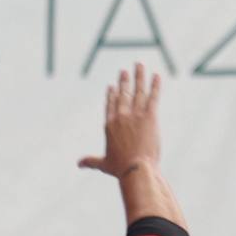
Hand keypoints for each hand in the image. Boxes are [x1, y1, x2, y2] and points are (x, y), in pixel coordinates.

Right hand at [77, 63, 164, 177]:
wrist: (136, 169)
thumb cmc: (120, 168)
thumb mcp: (104, 164)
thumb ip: (91, 161)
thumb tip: (78, 164)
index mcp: (109, 125)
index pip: (110, 105)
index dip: (112, 95)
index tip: (113, 86)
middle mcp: (121, 116)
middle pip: (122, 94)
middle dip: (124, 81)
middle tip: (125, 71)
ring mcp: (135, 115)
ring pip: (138, 91)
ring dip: (139, 77)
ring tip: (139, 65)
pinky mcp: (149, 117)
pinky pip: (153, 97)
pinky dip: (155, 86)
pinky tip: (157, 76)